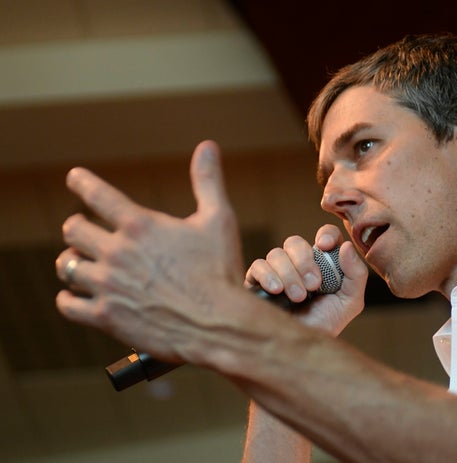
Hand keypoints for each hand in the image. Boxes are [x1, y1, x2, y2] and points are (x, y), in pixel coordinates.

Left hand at [55, 140, 243, 362]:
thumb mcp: (218, 220)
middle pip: (74, 229)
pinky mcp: (106, 317)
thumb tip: (208, 146)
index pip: (98, 194)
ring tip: (78, 262)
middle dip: (79, 227)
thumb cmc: (221, 271)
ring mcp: (108, 286)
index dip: (83, 182)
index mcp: (140, 225)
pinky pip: (68, 305)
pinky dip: (69, 299)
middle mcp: (117, 252)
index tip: (74, 177)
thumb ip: (207, 181)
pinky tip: (75, 296)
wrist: (219, 325)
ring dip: (72, 261)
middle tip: (84, 230)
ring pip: (67, 266)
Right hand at [245, 225, 367, 335]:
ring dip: (290, 274)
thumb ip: (356, 274)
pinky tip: (277, 291)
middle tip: (314, 284)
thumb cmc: (326, 324)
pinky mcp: (257, 283)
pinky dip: (268, 275)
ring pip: (276, 254)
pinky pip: (258, 266)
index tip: (326, 246)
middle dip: (305, 260)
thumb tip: (345, 247)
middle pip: (295, 242)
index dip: (326, 235)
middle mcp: (297, 263)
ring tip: (298, 297)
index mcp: (322, 262)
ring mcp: (276, 271)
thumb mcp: (350, 301)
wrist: (300, 350)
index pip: (324, 236)